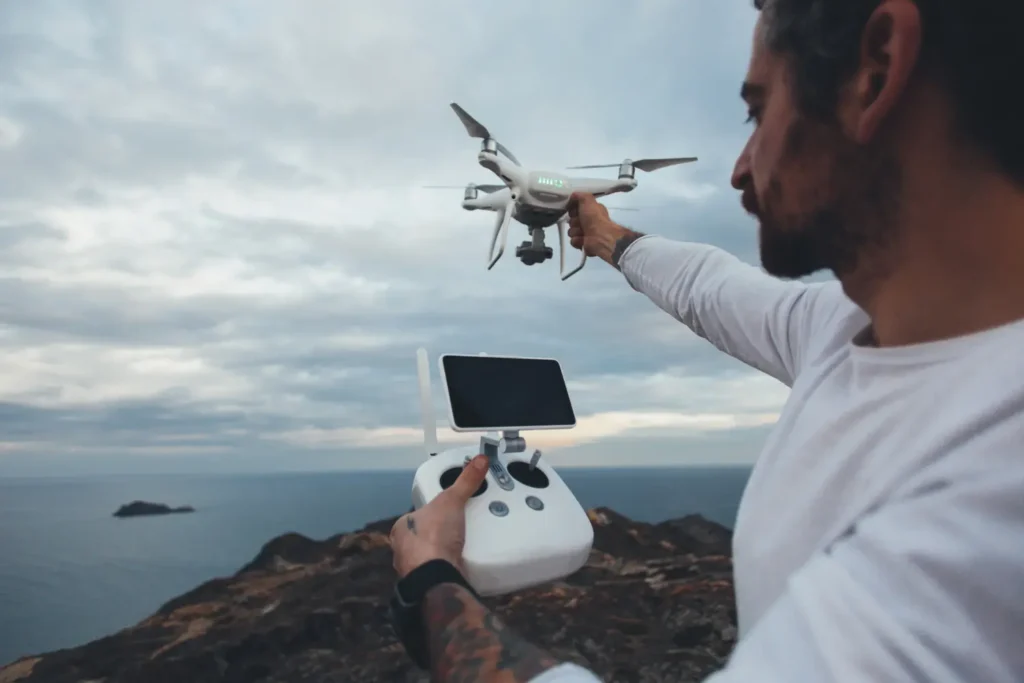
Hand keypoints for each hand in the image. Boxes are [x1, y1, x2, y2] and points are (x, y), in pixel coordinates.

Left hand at [390, 454, 487, 577]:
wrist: (436, 576)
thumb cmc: (434, 536)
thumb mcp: (452, 500)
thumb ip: (465, 481)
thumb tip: (481, 458)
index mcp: (401, 529)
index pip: (416, 517)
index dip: (430, 514)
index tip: (445, 514)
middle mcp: (401, 550)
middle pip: (421, 538)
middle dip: (435, 535)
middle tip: (455, 530)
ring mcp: (411, 569)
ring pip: (426, 557)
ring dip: (439, 554)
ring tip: (459, 548)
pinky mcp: (425, 584)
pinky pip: (436, 573)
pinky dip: (445, 569)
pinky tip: (457, 566)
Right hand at [567, 192, 635, 266]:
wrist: (600, 237)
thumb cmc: (595, 218)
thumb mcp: (588, 200)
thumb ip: (579, 195)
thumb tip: (573, 196)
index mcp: (591, 211)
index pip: (575, 209)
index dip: (573, 210)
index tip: (575, 211)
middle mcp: (589, 221)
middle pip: (571, 220)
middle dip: (574, 221)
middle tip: (581, 222)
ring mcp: (586, 233)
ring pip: (571, 231)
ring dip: (576, 231)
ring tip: (583, 232)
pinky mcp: (583, 244)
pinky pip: (573, 241)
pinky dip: (578, 240)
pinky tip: (583, 239)